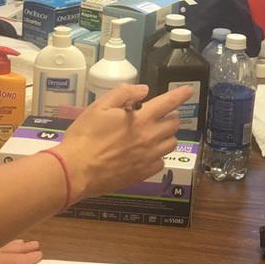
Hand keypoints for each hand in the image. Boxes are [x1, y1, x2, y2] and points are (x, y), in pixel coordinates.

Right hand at [55, 83, 192, 198]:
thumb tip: (143, 90)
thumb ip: (123, 93)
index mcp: (141, 118)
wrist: (75, 171)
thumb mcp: (99, 106)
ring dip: (166, 136)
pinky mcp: (143, 174)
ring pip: (171, 144)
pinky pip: (160, 162)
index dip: (181, 95)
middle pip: (174, 124)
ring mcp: (149, 157)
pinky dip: (157, 155)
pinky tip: (145, 154)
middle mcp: (150, 137)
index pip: (169, 103)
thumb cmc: (84, 136)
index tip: (189, 91)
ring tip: (153, 134)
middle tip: (159, 115)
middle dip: (170, 116)